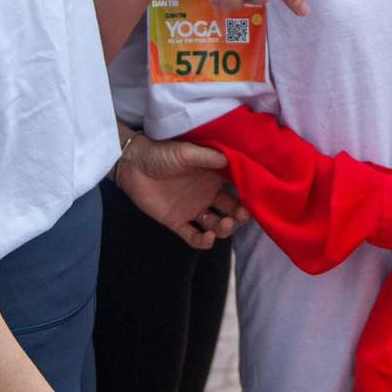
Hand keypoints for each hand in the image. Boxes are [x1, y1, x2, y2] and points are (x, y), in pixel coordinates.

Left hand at [114, 131, 245, 249]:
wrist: (132, 165)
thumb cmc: (160, 153)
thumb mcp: (185, 151)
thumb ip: (207, 157)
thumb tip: (231, 160)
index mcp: (212, 176)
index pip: (236, 186)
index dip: (248, 192)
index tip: (258, 196)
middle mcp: (206, 194)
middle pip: (231, 208)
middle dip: (240, 214)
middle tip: (244, 215)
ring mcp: (193, 209)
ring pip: (216, 224)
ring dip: (224, 228)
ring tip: (225, 224)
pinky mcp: (178, 222)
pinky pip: (194, 236)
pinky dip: (203, 241)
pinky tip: (208, 237)